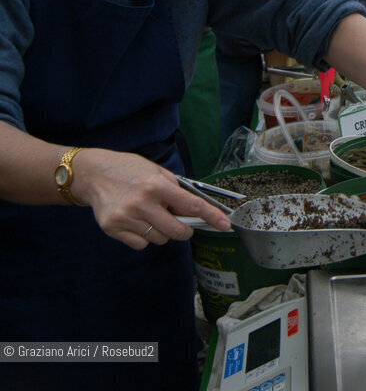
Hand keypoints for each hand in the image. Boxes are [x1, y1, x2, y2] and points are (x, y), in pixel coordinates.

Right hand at [73, 148, 230, 249]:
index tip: (225, 225)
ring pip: (159, 239)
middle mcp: (142, 203)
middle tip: (180, 223)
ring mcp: (126, 217)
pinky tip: (136, 222)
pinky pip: (140, 244)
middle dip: (184, 230)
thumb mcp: (156, 172)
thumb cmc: (128, 170)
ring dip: (162, 232)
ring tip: (150, 215)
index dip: (211, 216)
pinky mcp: (112, 228)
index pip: (191, 205)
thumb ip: (175, 190)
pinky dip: (143, 237)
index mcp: (156, 185)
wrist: (92, 174)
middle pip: (176, 231)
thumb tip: (195, 210)